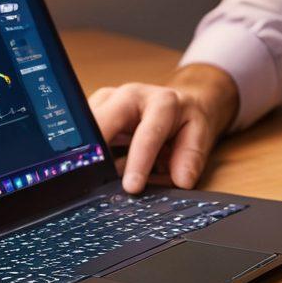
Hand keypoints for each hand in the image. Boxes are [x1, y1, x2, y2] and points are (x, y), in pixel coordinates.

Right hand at [89, 64, 238, 193]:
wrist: (178, 101)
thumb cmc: (186, 119)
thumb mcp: (199, 134)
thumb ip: (191, 157)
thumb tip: (181, 181)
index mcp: (161, 102)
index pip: (147, 134)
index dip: (138, 162)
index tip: (132, 187)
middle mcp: (130, 95)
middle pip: (103, 120)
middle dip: (94, 150)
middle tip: (88, 181)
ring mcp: (108, 99)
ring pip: (86, 125)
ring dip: (84, 153)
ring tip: (83, 180)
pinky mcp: (94, 108)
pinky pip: (82, 131)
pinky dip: (83, 152)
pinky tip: (83, 170)